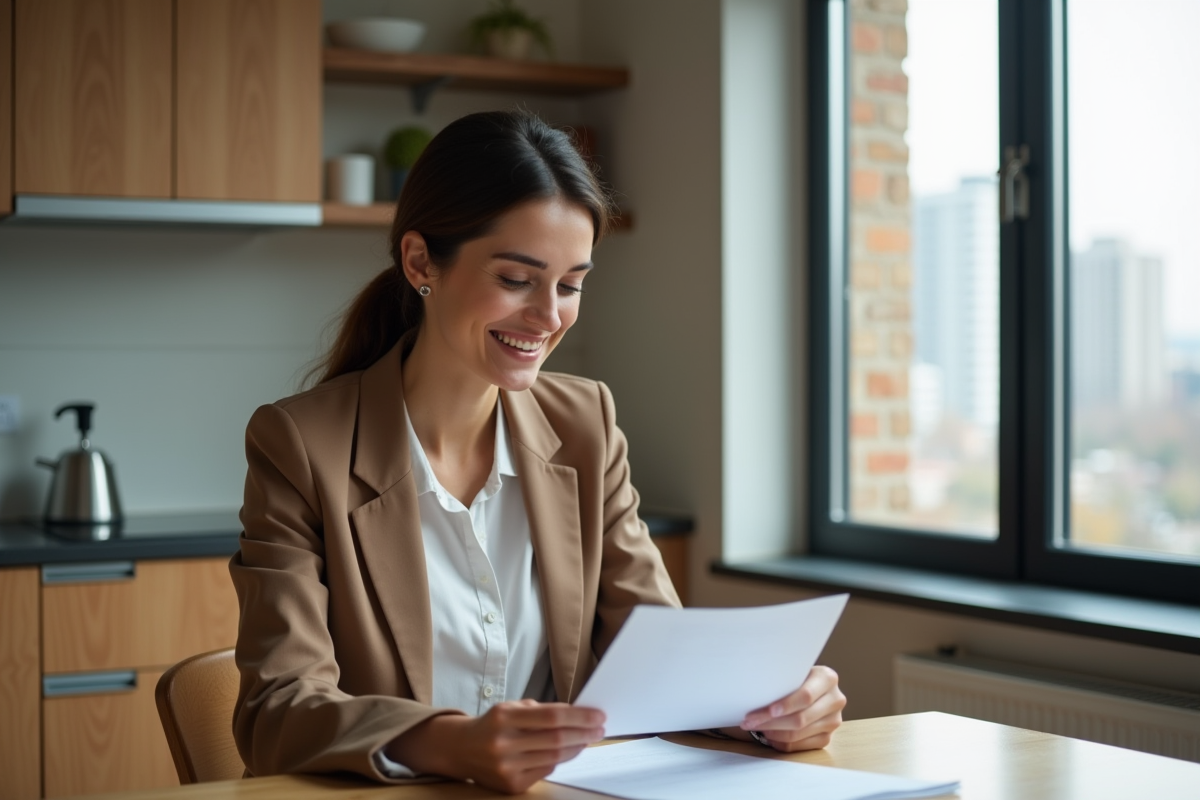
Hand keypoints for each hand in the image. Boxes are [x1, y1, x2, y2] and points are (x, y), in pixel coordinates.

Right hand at [385, 699, 605, 793]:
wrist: (459, 749)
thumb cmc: (492, 725)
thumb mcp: (510, 707)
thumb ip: (541, 710)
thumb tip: (577, 716)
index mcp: (504, 717)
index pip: (552, 716)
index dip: (579, 716)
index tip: (598, 715)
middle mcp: (503, 743)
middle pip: (556, 738)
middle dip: (584, 733)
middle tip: (600, 728)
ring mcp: (506, 767)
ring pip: (554, 757)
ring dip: (576, 748)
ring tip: (588, 739)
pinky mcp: (510, 785)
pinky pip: (545, 770)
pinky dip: (559, 760)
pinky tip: (568, 751)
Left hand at [739, 665, 844, 751]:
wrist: (811, 686)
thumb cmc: (796, 677)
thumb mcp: (793, 671)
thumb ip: (783, 679)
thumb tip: (756, 691)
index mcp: (828, 678)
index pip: (806, 696)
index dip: (786, 705)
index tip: (768, 710)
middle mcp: (835, 700)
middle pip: (801, 719)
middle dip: (771, 721)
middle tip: (749, 721)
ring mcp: (833, 721)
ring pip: (798, 734)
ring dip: (772, 732)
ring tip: (755, 726)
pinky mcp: (826, 738)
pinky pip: (799, 746)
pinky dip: (780, 742)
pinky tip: (768, 735)